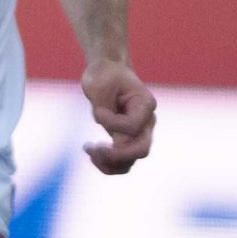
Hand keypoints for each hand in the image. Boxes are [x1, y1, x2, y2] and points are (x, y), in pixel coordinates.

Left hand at [81, 58, 153, 173]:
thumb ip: (104, 107)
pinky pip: (122, 163)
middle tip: (93, 146)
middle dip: (115, 155)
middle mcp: (147, 123)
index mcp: (145, 105)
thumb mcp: (99, 84)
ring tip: (89, 150)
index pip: (132, 126)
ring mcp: (139, 134)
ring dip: (109, 163)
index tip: (97, 111)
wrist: (108, 73)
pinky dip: (107, 164)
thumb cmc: (104, 76)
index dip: (111, 123)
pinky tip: (91, 152)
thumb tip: (110, 133)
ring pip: (131, 162)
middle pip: (141, 150)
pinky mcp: (127, 141)